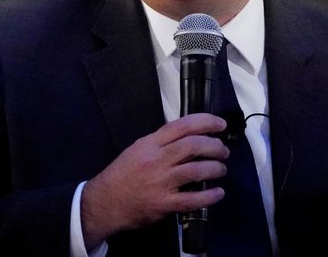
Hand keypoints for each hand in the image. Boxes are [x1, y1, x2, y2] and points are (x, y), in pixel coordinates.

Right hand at [79, 113, 228, 246]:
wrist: (104, 202)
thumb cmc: (123, 174)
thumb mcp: (139, 149)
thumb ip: (162, 142)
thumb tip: (191, 137)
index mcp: (151, 143)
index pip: (183, 125)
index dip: (206, 122)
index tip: (220, 125)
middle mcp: (157, 160)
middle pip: (194, 146)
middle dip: (215, 146)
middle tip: (223, 151)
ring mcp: (161, 182)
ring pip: (196, 170)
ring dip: (215, 169)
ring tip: (221, 170)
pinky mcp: (163, 204)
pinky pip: (192, 199)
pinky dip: (210, 196)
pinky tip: (218, 193)